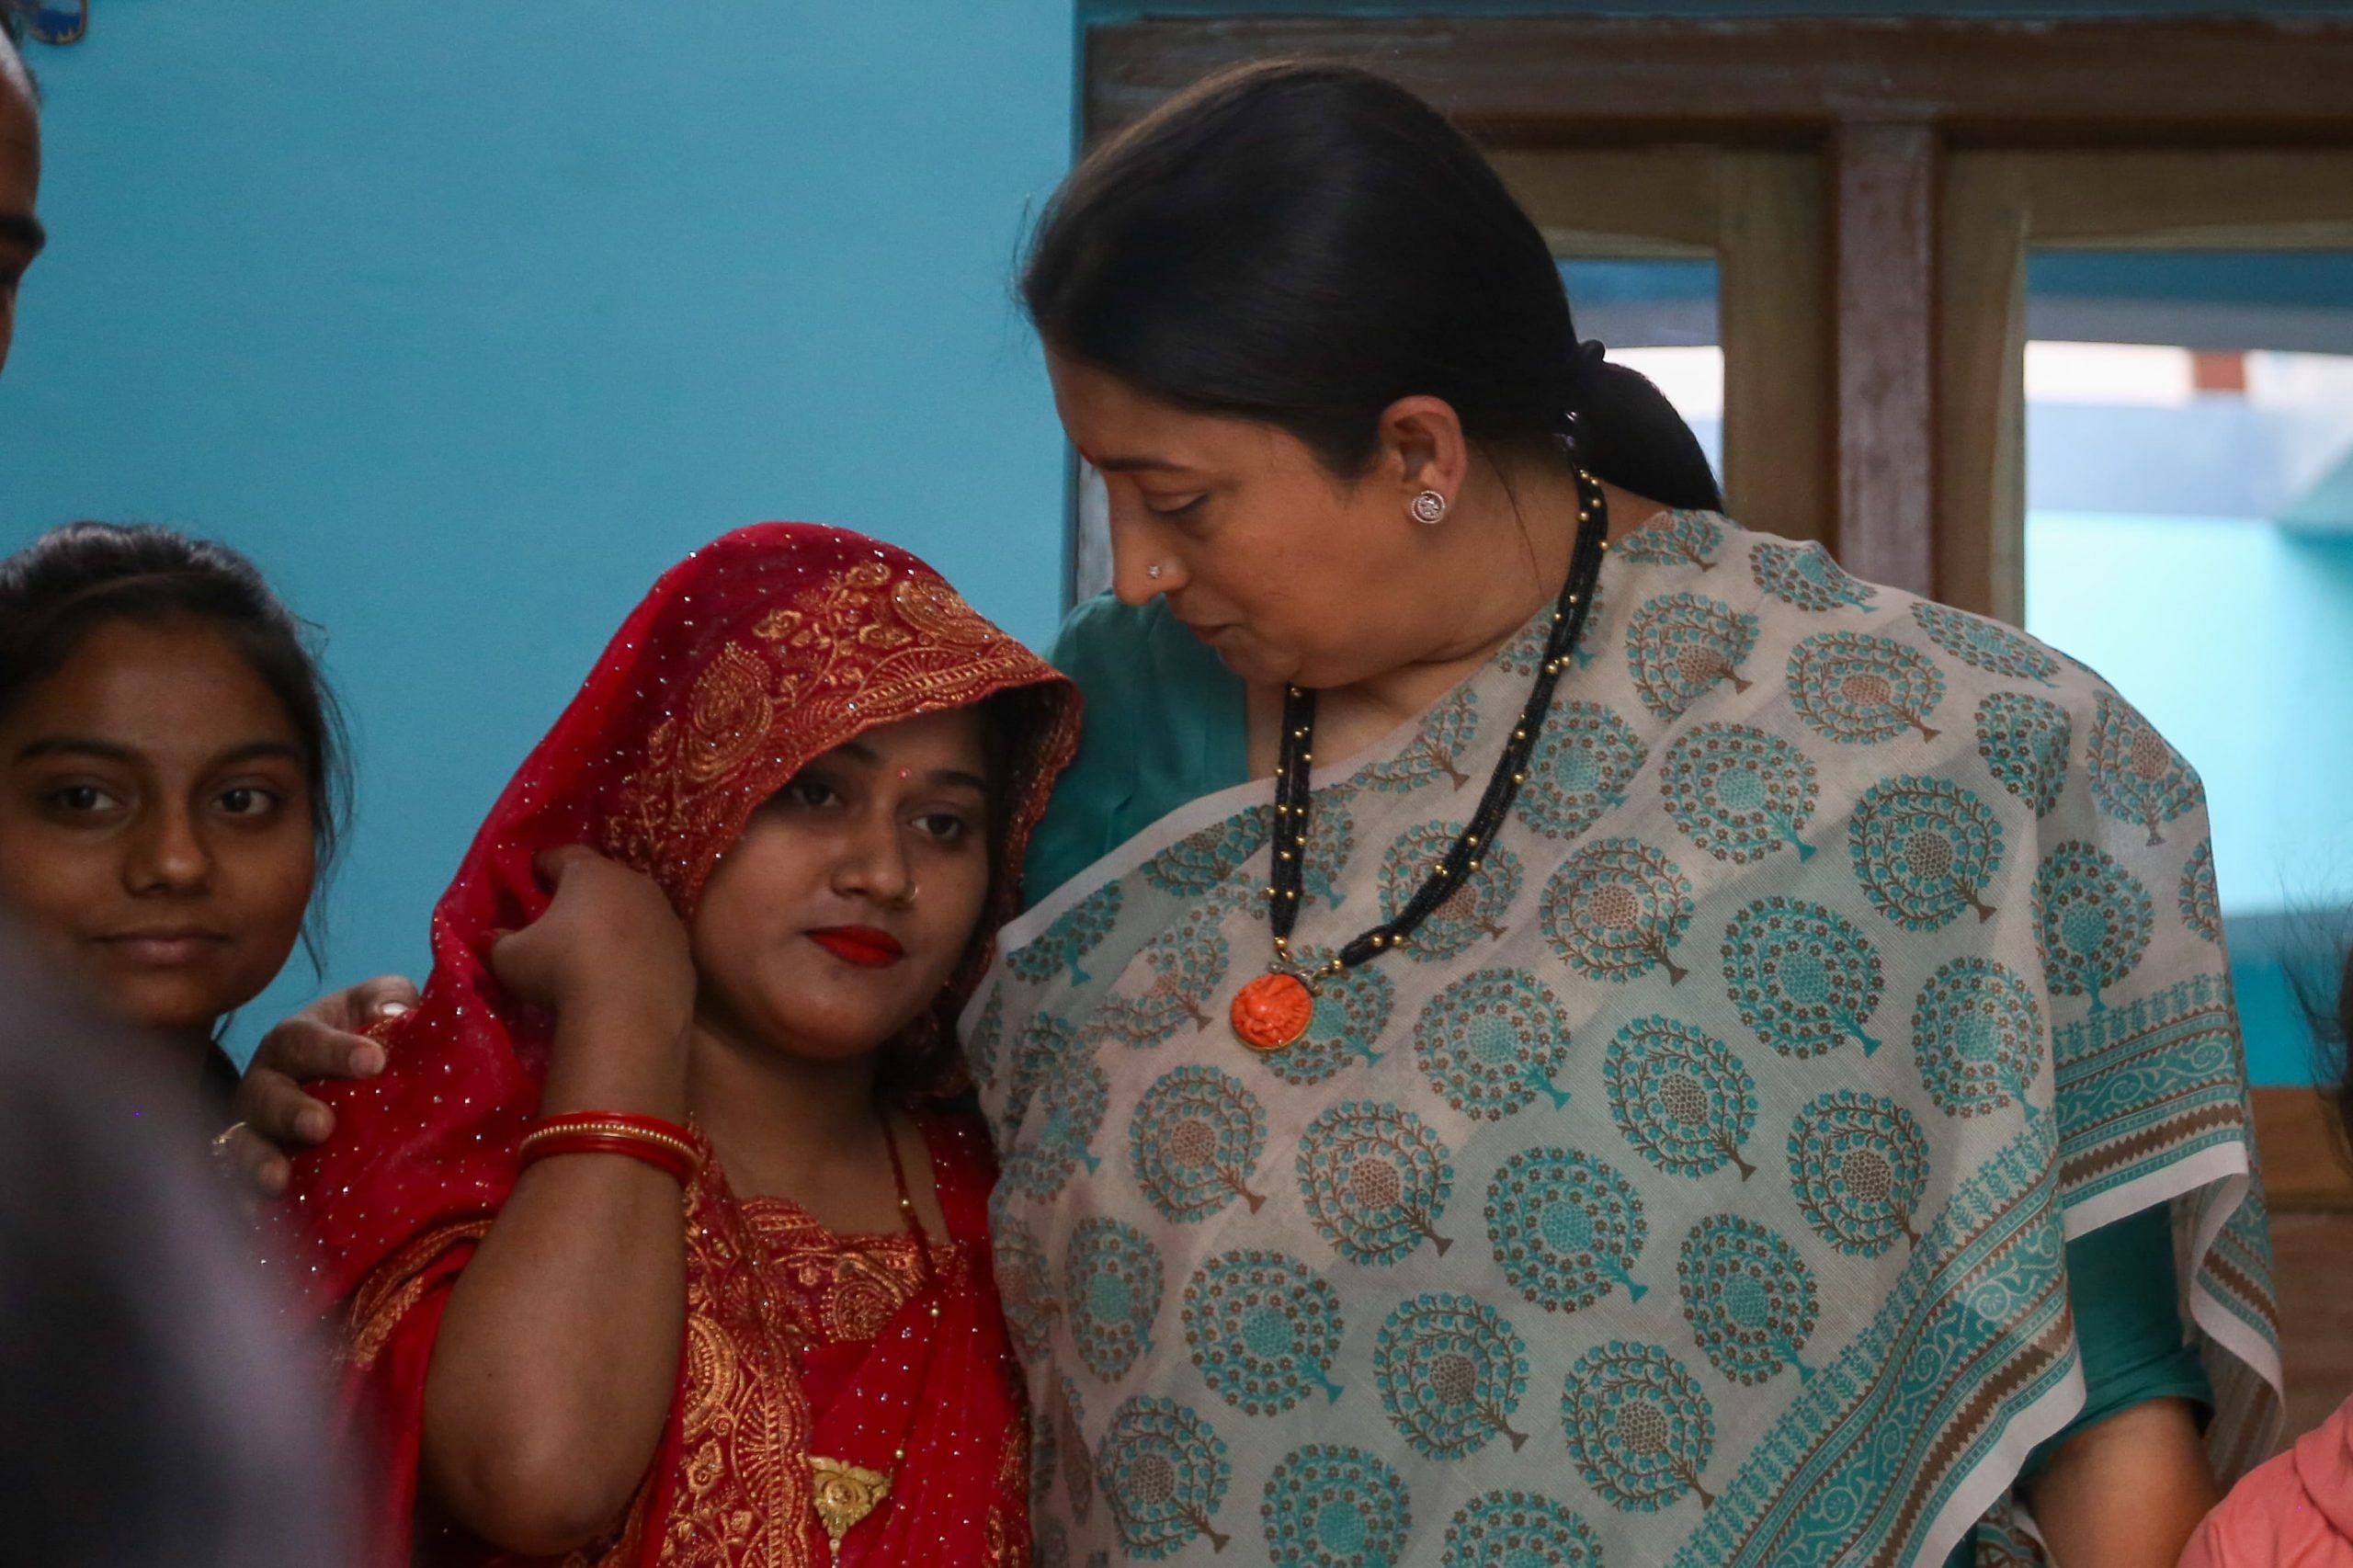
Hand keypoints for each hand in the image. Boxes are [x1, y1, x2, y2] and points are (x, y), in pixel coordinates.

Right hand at [222, 974, 418, 1196]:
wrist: (347, 1084)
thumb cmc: (366, 1036)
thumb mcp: (378, 1007)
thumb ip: (389, 999)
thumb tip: (394, 1012)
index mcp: (295, 1039)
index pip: (306, 1039)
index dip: (337, 1050)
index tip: (375, 1061)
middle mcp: (266, 1084)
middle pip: (265, 1095)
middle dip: (291, 1111)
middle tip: (321, 1126)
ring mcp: (257, 1132)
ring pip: (243, 1145)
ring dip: (259, 1161)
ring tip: (278, 1179)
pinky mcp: (257, 1173)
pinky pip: (242, 1190)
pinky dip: (248, 1203)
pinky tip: (260, 1218)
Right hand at [490, 847, 693, 1035]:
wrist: (629, 1017)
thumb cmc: (562, 971)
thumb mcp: (510, 957)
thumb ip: (500, 940)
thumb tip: (496, 937)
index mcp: (592, 873)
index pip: (561, 856)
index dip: (540, 867)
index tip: (527, 880)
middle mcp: (636, 884)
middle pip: (603, 881)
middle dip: (580, 896)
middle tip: (557, 919)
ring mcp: (667, 919)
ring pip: (634, 912)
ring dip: (615, 926)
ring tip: (592, 953)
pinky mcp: (685, 955)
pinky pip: (654, 947)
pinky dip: (638, 957)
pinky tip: (622, 980)